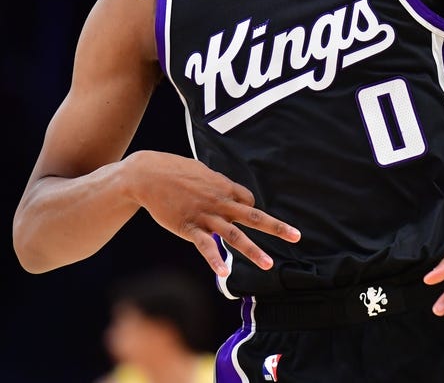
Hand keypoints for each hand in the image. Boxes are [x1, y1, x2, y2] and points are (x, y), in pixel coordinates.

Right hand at [130, 151, 300, 275]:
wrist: (146, 175)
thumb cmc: (173, 170)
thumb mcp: (201, 171)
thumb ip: (216, 181)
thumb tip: (227, 187)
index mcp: (224, 187)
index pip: (249, 202)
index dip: (250, 210)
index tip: (245, 215)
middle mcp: (219, 202)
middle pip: (253, 216)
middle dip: (276, 227)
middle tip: (297, 237)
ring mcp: (205, 216)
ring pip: (234, 235)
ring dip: (253, 250)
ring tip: (268, 265)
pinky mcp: (188, 227)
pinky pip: (205, 246)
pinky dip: (215, 259)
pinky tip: (224, 273)